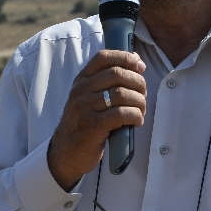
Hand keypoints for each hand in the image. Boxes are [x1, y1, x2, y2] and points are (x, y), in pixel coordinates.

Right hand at [47, 50, 146, 190]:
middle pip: (117, 74)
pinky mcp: (92, 126)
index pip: (103, 57)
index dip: (125, 58)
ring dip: (139, 101)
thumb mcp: (89, 97)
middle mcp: (81, 90)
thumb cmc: (84, 122)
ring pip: (122, 94)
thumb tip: (135, 59)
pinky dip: (135, 116)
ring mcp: (85, 107)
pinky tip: (136, 121)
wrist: (66, 153)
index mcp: (82, 80)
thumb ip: (109, 80)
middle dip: (138, 82)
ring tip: (141, 110)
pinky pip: (121, 114)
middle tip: (143, 94)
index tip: (140, 66)